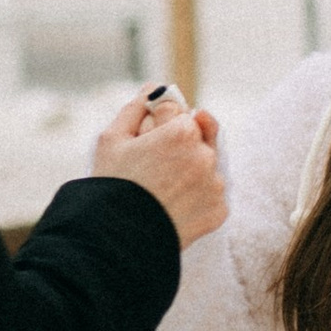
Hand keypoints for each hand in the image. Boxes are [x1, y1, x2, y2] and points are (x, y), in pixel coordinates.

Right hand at [93, 91, 226, 247]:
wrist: (118, 241)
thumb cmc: (111, 187)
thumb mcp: (112, 139)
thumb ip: (136, 108)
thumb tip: (153, 88)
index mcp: (182, 131)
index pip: (179, 113)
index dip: (158, 127)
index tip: (146, 144)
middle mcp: (205, 154)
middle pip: (198, 138)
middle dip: (180, 147)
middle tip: (154, 168)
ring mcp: (215, 184)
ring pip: (206, 166)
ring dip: (190, 172)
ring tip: (160, 192)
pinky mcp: (219, 211)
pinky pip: (210, 195)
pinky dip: (196, 199)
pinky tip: (172, 207)